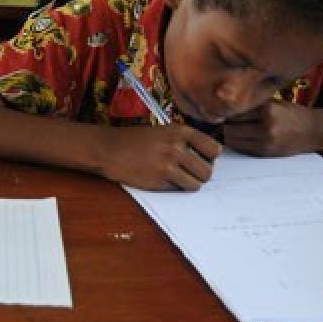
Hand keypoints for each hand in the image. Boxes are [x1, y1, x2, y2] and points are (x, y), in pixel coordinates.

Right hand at [95, 125, 220, 190]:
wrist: (108, 149)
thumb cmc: (135, 140)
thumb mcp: (163, 131)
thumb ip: (184, 140)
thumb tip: (209, 156)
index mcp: (180, 132)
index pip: (214, 149)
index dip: (210, 157)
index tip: (203, 159)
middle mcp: (176, 147)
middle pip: (207, 171)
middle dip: (201, 174)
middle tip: (189, 172)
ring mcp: (167, 165)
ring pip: (196, 184)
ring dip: (190, 183)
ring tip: (178, 177)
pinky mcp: (158, 181)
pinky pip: (178, 190)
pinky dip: (174, 187)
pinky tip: (162, 179)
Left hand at [223, 99, 319, 156]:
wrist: (312, 131)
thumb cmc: (290, 113)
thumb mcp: (273, 102)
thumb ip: (252, 105)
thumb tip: (224, 106)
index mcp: (266, 108)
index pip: (233, 111)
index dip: (225, 111)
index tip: (221, 110)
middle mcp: (265, 125)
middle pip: (229, 127)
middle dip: (224, 124)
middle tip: (223, 121)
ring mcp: (265, 141)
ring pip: (232, 140)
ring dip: (228, 135)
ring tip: (230, 129)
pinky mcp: (265, 152)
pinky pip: (241, 149)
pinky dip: (237, 143)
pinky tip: (240, 137)